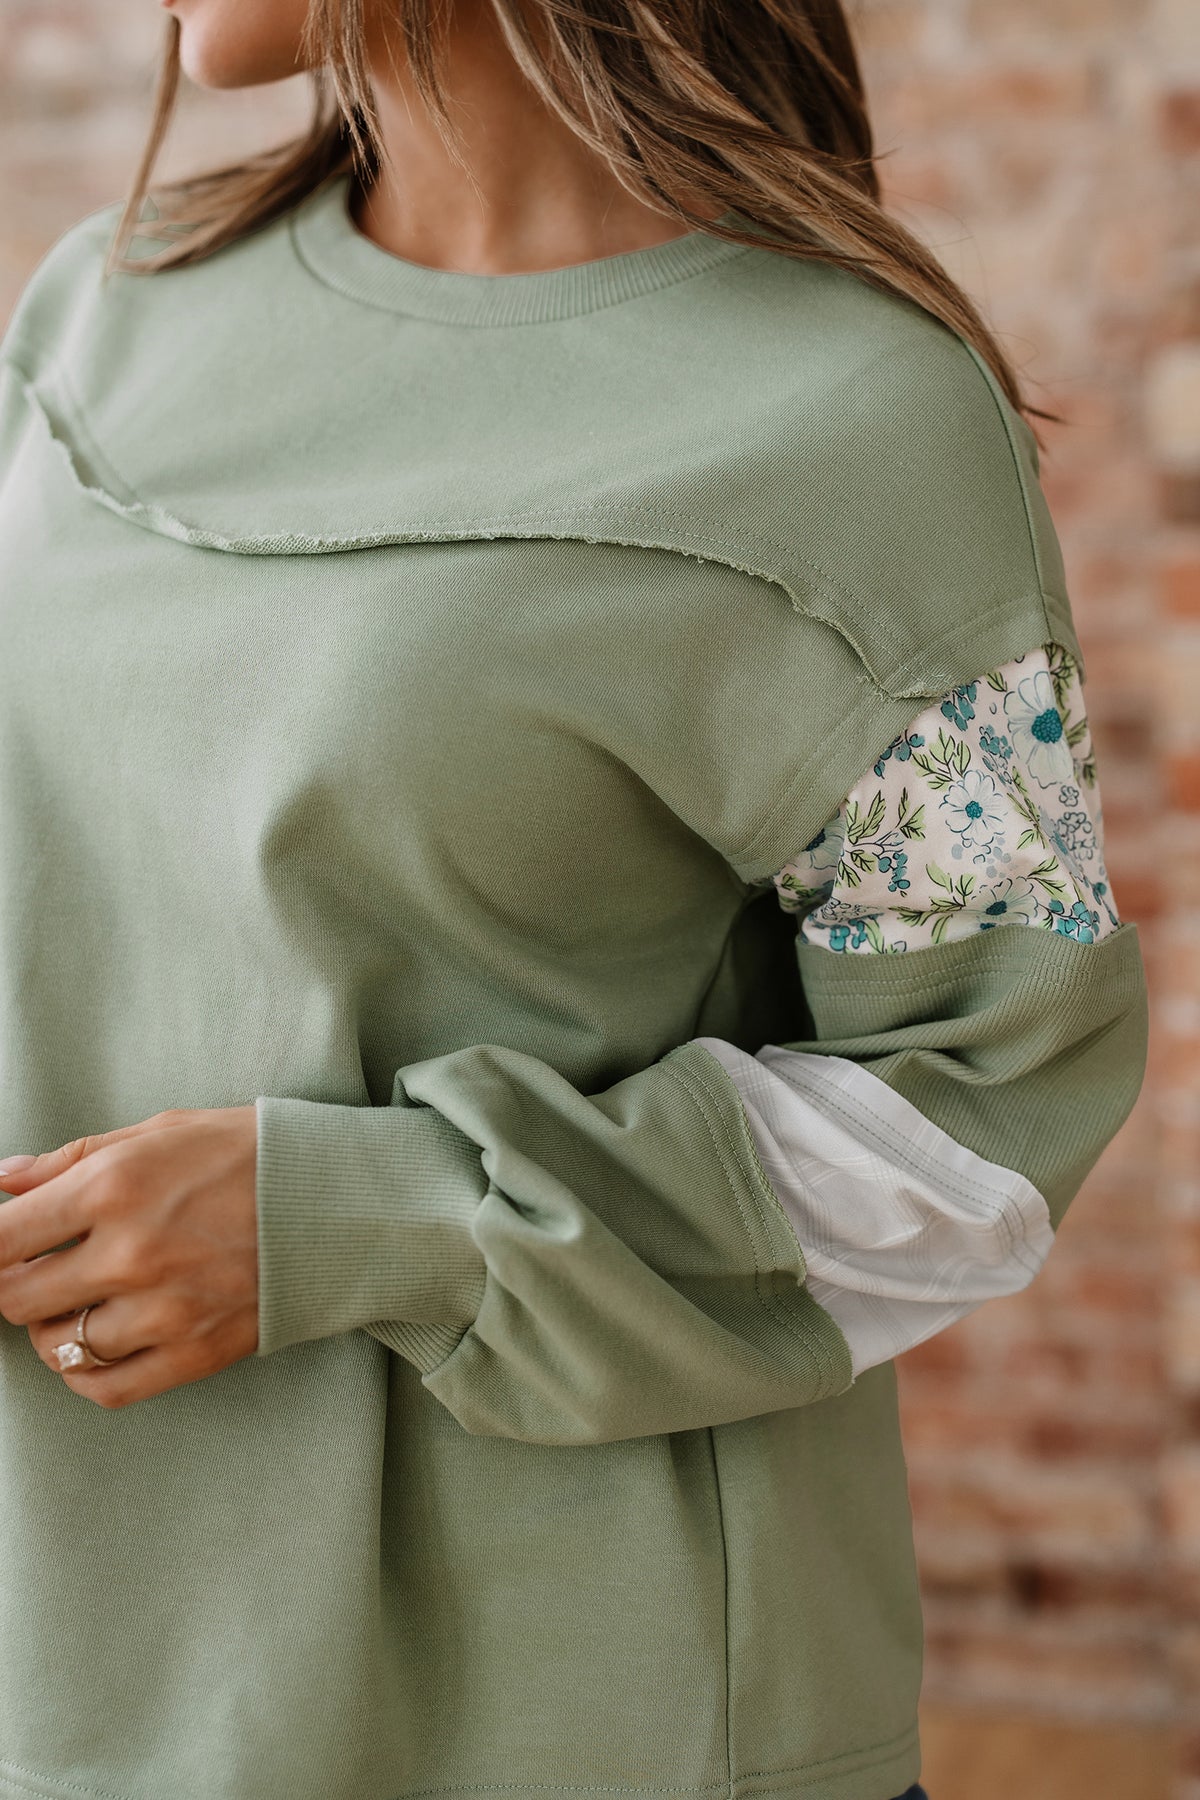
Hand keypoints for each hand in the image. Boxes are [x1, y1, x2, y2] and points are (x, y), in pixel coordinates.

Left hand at [0, 1106, 259, 1407]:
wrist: (339, 1201)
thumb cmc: (250, 1154)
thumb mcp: (158, 1131)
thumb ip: (73, 1158)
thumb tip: (4, 1179)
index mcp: (114, 1187)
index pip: (2, 1237)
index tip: (1, 1245)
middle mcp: (130, 1253)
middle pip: (15, 1298)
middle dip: (11, 1285)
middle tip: (31, 1271)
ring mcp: (162, 1310)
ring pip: (56, 1346)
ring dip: (50, 1327)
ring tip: (73, 1302)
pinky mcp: (194, 1352)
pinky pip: (106, 1388)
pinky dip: (83, 1374)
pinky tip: (93, 1346)